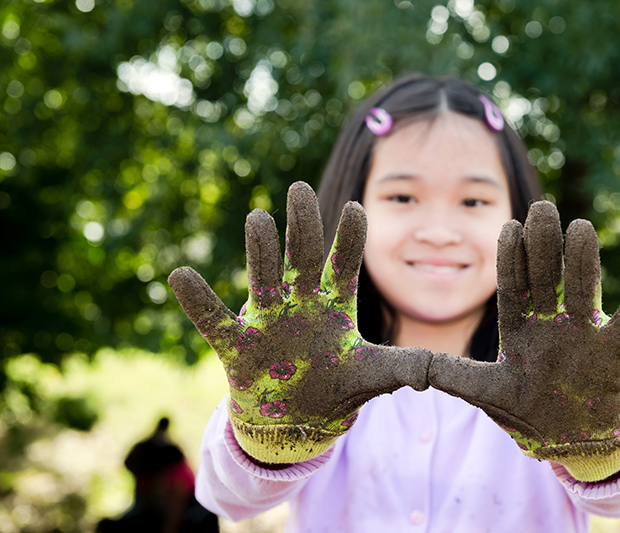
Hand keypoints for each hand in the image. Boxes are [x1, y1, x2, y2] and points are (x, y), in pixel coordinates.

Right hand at [169, 182, 430, 463]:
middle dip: (302, 225)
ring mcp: (267, 319)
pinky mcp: (238, 344)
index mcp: (334, 303)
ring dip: (259, 250)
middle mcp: (300, 302)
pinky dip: (197, 300)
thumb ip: (404, 367)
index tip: (358, 207)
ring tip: (258, 218)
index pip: (344, 263)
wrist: (297, 417)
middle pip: (301, 256)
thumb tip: (433, 371)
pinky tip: (181, 274)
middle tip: (300, 188)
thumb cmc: (337, 385)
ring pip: (262, 276)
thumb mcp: (374, 375)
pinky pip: (214, 318)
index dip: (349, 238)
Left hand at [428, 201, 619, 480]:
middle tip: (542, 207)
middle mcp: (551, 325)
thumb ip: (450, 375)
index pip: (513, 286)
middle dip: (543, 245)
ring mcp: (582, 337)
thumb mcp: (484, 392)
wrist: (569, 443)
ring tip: (581, 227)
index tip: (508, 225)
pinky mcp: (613, 357)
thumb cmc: (525, 410)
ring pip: (582, 291)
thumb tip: (410, 365)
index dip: (511, 258)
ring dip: (582, 261)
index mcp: (519, 329)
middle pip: (546, 278)